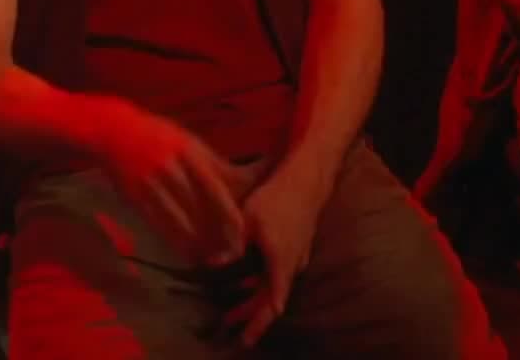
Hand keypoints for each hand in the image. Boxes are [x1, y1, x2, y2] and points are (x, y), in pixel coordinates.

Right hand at [95, 101, 250, 264]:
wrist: (114, 131)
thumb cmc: (159, 135)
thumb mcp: (189, 142)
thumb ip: (215, 163)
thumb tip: (247, 182)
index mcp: (190, 152)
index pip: (217, 189)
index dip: (231, 214)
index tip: (244, 233)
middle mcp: (171, 168)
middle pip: (201, 209)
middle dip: (219, 234)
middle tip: (234, 253)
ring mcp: (151, 184)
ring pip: (181, 221)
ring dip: (200, 244)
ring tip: (214, 259)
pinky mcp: (135, 198)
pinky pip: (159, 225)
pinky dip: (176, 242)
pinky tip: (188, 254)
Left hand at [222, 168, 327, 347]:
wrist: (306, 180)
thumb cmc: (276, 198)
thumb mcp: (248, 221)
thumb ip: (233, 246)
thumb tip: (213, 266)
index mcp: (280, 263)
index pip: (272, 304)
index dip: (258, 324)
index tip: (245, 340)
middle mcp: (292, 265)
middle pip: (272, 299)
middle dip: (250, 314)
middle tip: (230, 324)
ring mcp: (297, 256)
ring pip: (275, 286)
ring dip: (254, 297)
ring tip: (234, 305)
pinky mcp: (297, 247)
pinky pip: (279, 274)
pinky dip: (262, 282)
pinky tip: (247, 278)